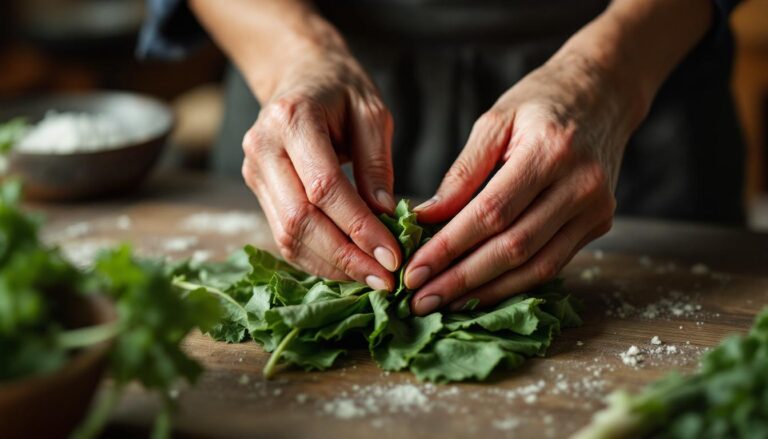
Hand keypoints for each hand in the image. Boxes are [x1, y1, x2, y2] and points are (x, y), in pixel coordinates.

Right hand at [241, 50, 401, 290]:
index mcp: (292, 119)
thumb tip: (385, 215)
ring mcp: (254, 172)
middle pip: (299, 219)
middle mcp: (263, 148)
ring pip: (287, 235)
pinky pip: (284, 236)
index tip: (393, 255)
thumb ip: (376, 163)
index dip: (359, 227)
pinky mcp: (257, 190)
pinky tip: (348, 268)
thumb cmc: (341, 90)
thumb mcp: (372, 113)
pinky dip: (316, 259)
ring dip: (331, 265)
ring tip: (371, 279)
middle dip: (346, 256)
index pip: (324, 188)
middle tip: (386, 279)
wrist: (300, 75)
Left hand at [406, 50, 641, 314]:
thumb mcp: (495, 122)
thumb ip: (462, 173)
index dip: (449, 247)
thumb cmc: (541, 103)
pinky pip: (553, 264)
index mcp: (549, 151)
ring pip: (537, 266)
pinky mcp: (599, 223)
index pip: (491, 213)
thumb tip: (426, 219)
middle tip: (421, 300)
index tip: (414, 271)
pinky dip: (514, 282)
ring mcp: (596, 208)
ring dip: (487, 291)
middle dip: (462, 279)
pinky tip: (481, 291)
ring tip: (445, 304)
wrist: (604, 93)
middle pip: (514, 247)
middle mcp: (580, 184)